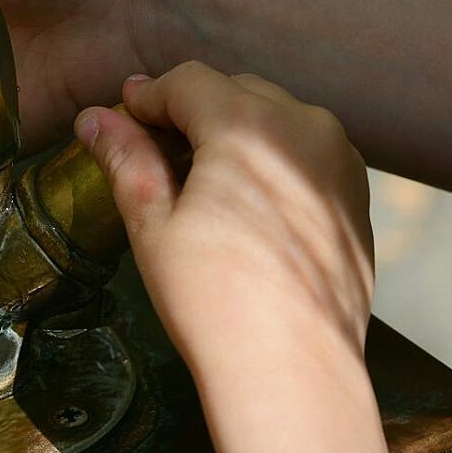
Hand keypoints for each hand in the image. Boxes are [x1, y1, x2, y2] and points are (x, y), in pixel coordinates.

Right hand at [76, 61, 397, 452]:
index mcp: (250, 126)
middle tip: (151, 142)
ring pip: (276, 117)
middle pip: (235, 91)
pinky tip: (245, 199)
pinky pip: (306, 151)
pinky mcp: (357, 196)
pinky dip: (271, 157)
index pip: (189, 83)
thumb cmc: (213, 299)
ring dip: (233, 129)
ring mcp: (340, 162)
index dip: (149, 95)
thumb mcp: (153, 224)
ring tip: (197, 172)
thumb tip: (94, 118)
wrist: (292, 370)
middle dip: (190, 109)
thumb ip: (127, 159)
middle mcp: (306, 128)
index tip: (122, 113)